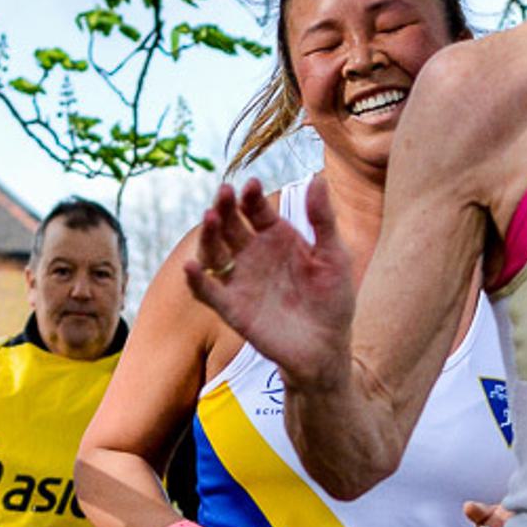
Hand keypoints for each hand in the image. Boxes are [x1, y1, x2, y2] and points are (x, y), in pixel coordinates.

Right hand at [185, 174, 357, 388]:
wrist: (326, 347)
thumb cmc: (332, 301)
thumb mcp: (334, 256)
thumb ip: (323, 220)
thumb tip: (318, 179)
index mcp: (276, 236)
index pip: (256, 209)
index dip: (251, 196)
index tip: (250, 185)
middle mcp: (253, 254)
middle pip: (230, 224)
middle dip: (225, 207)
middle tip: (224, 193)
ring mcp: (240, 280)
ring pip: (214, 252)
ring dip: (209, 235)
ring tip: (210, 219)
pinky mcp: (232, 308)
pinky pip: (208, 292)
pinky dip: (197, 280)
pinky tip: (192, 267)